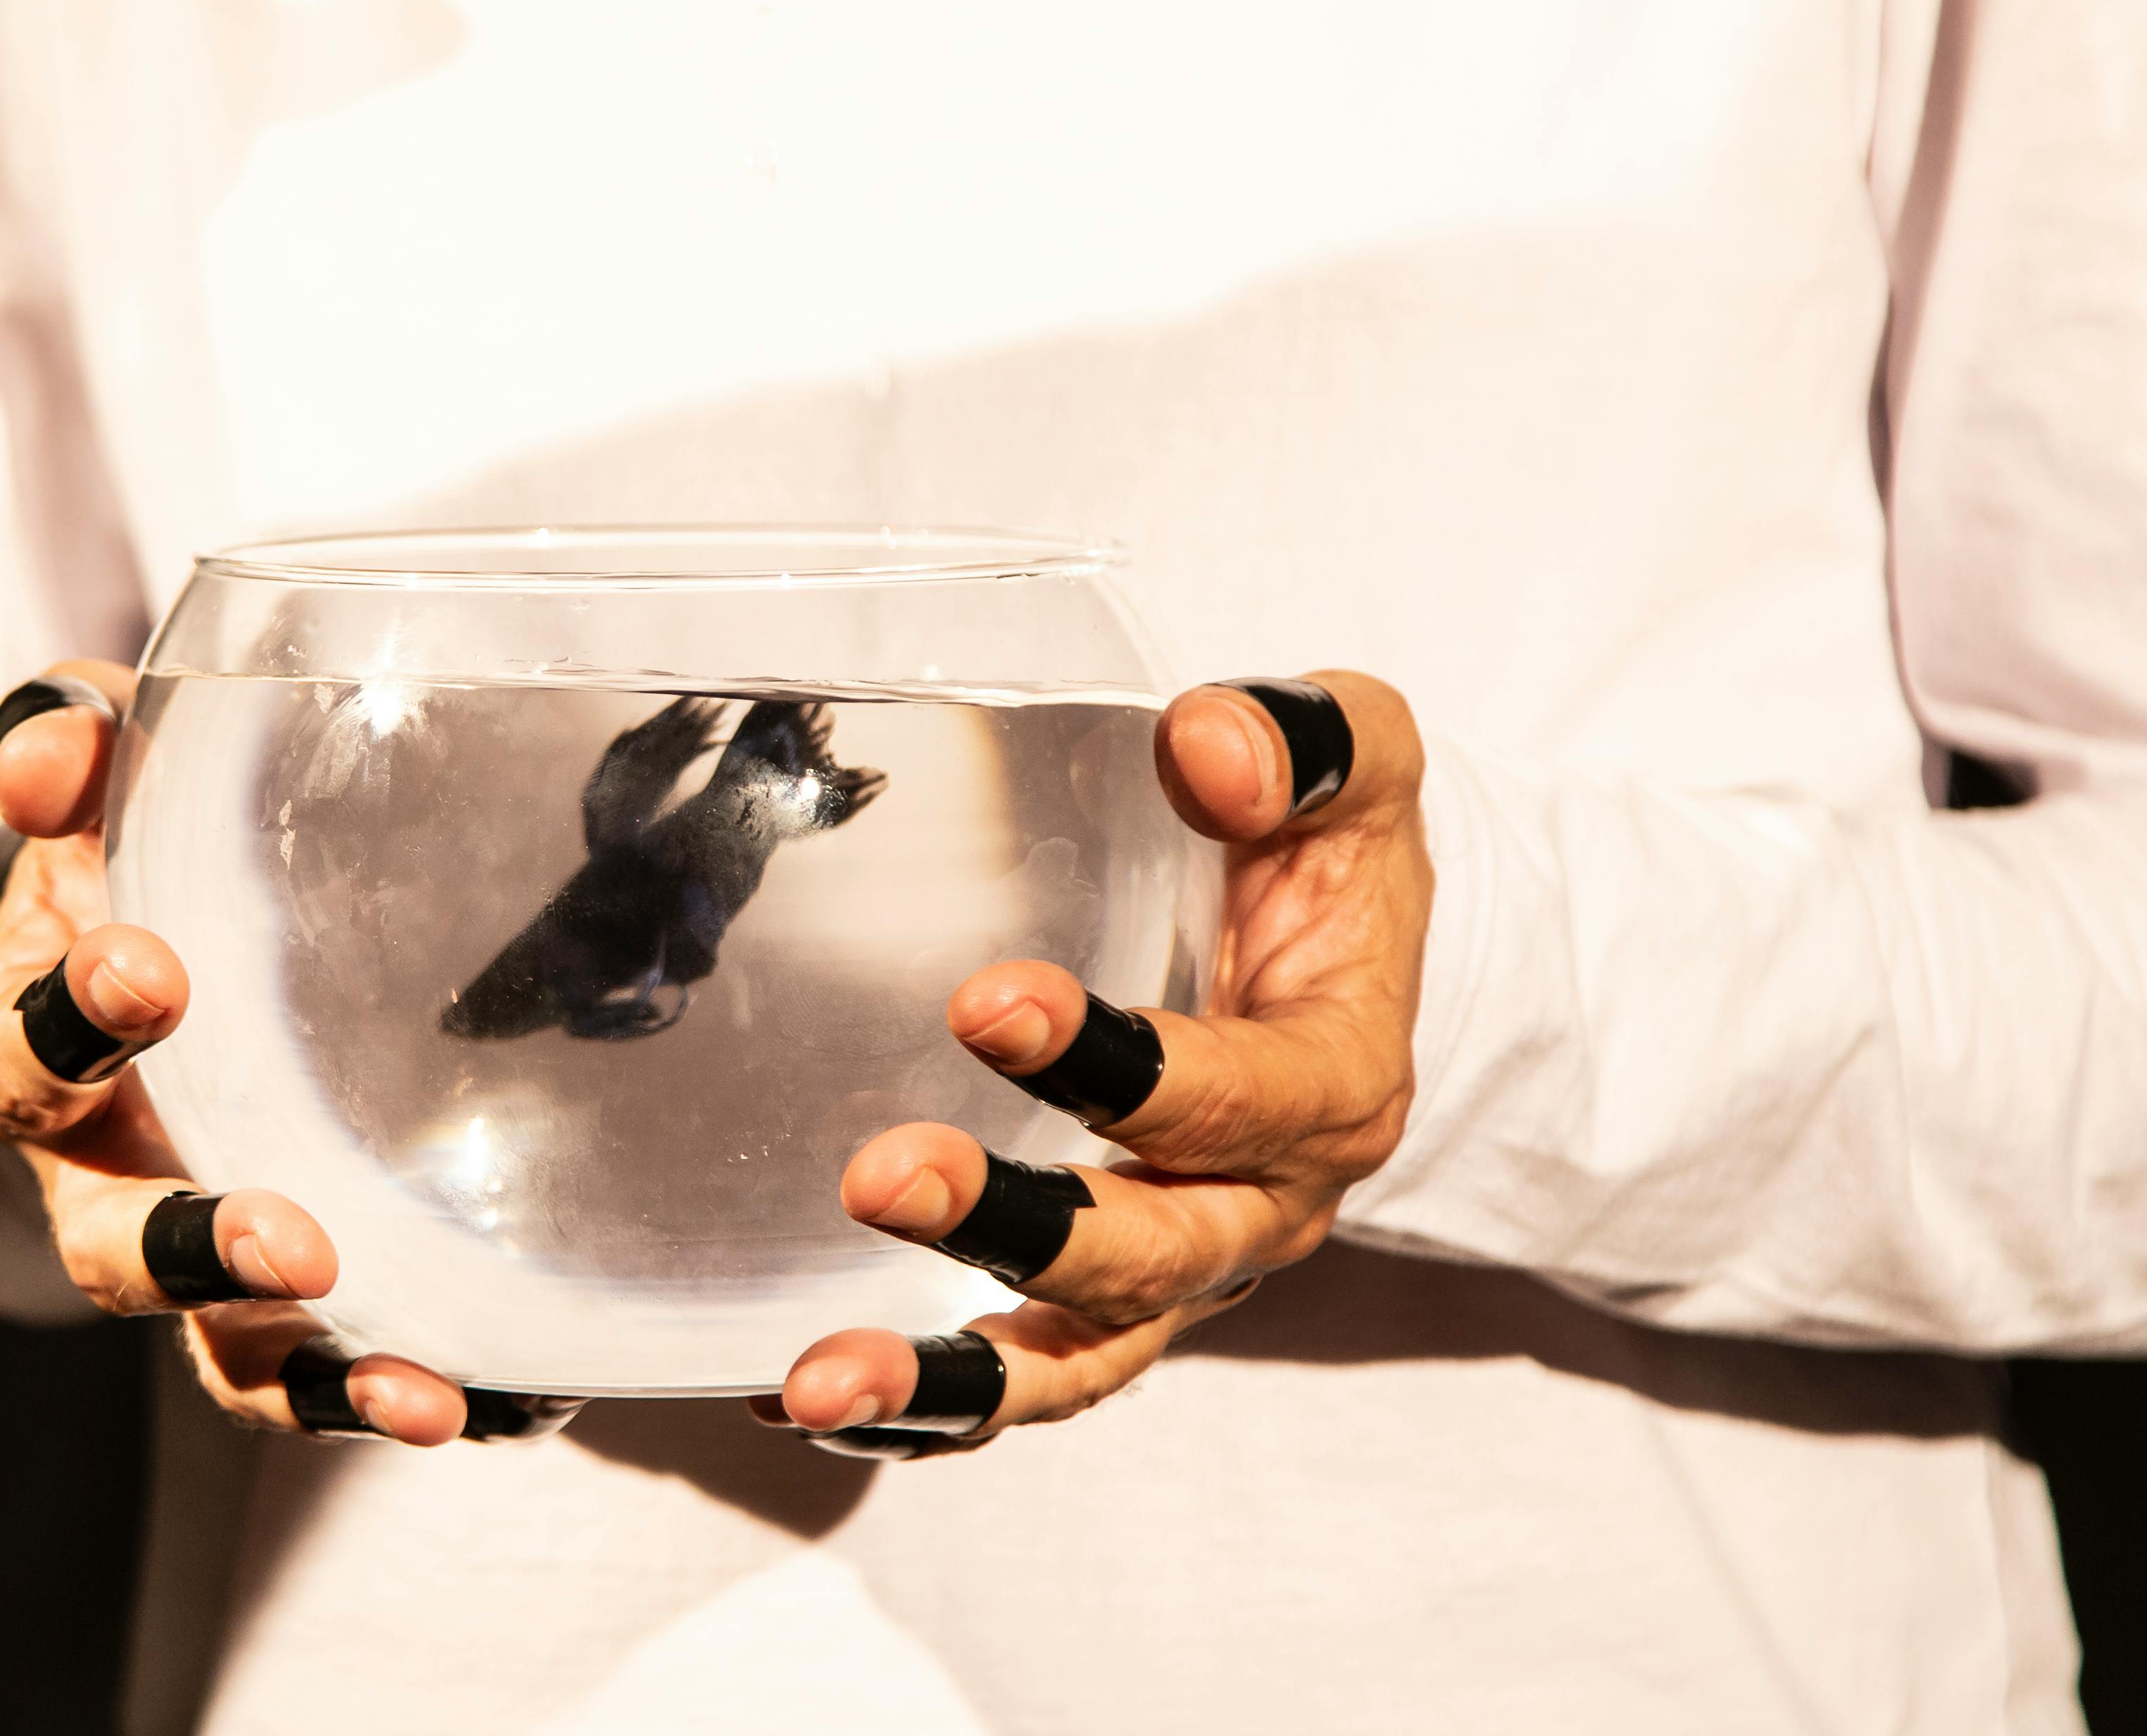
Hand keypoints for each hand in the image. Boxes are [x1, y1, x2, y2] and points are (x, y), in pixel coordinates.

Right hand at [0, 659, 579, 1445]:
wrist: (132, 979)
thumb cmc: (117, 866)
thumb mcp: (88, 792)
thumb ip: (71, 744)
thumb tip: (47, 750)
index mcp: (34, 1048)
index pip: (23, 1050)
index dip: (71, 1021)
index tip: (149, 972)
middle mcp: (103, 1176)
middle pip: (116, 1251)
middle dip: (197, 1251)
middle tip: (288, 1244)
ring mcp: (197, 1251)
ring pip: (229, 1349)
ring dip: (316, 1376)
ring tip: (419, 1395)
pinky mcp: (292, 1298)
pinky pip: (336, 1370)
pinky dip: (411, 1389)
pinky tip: (515, 1399)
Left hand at [764, 673, 1431, 1454]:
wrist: (1344, 961)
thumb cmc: (1330, 857)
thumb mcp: (1359, 766)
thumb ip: (1304, 742)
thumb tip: (1208, 743)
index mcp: (1333, 1083)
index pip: (1234, 1094)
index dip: (1117, 1065)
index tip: (986, 1004)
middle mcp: (1263, 1206)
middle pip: (1152, 1257)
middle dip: (1018, 1230)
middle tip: (883, 1177)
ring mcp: (1185, 1270)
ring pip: (1080, 1360)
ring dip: (951, 1379)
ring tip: (817, 1386)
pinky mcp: (1112, 1300)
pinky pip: (1026, 1376)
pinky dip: (924, 1403)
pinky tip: (787, 1398)